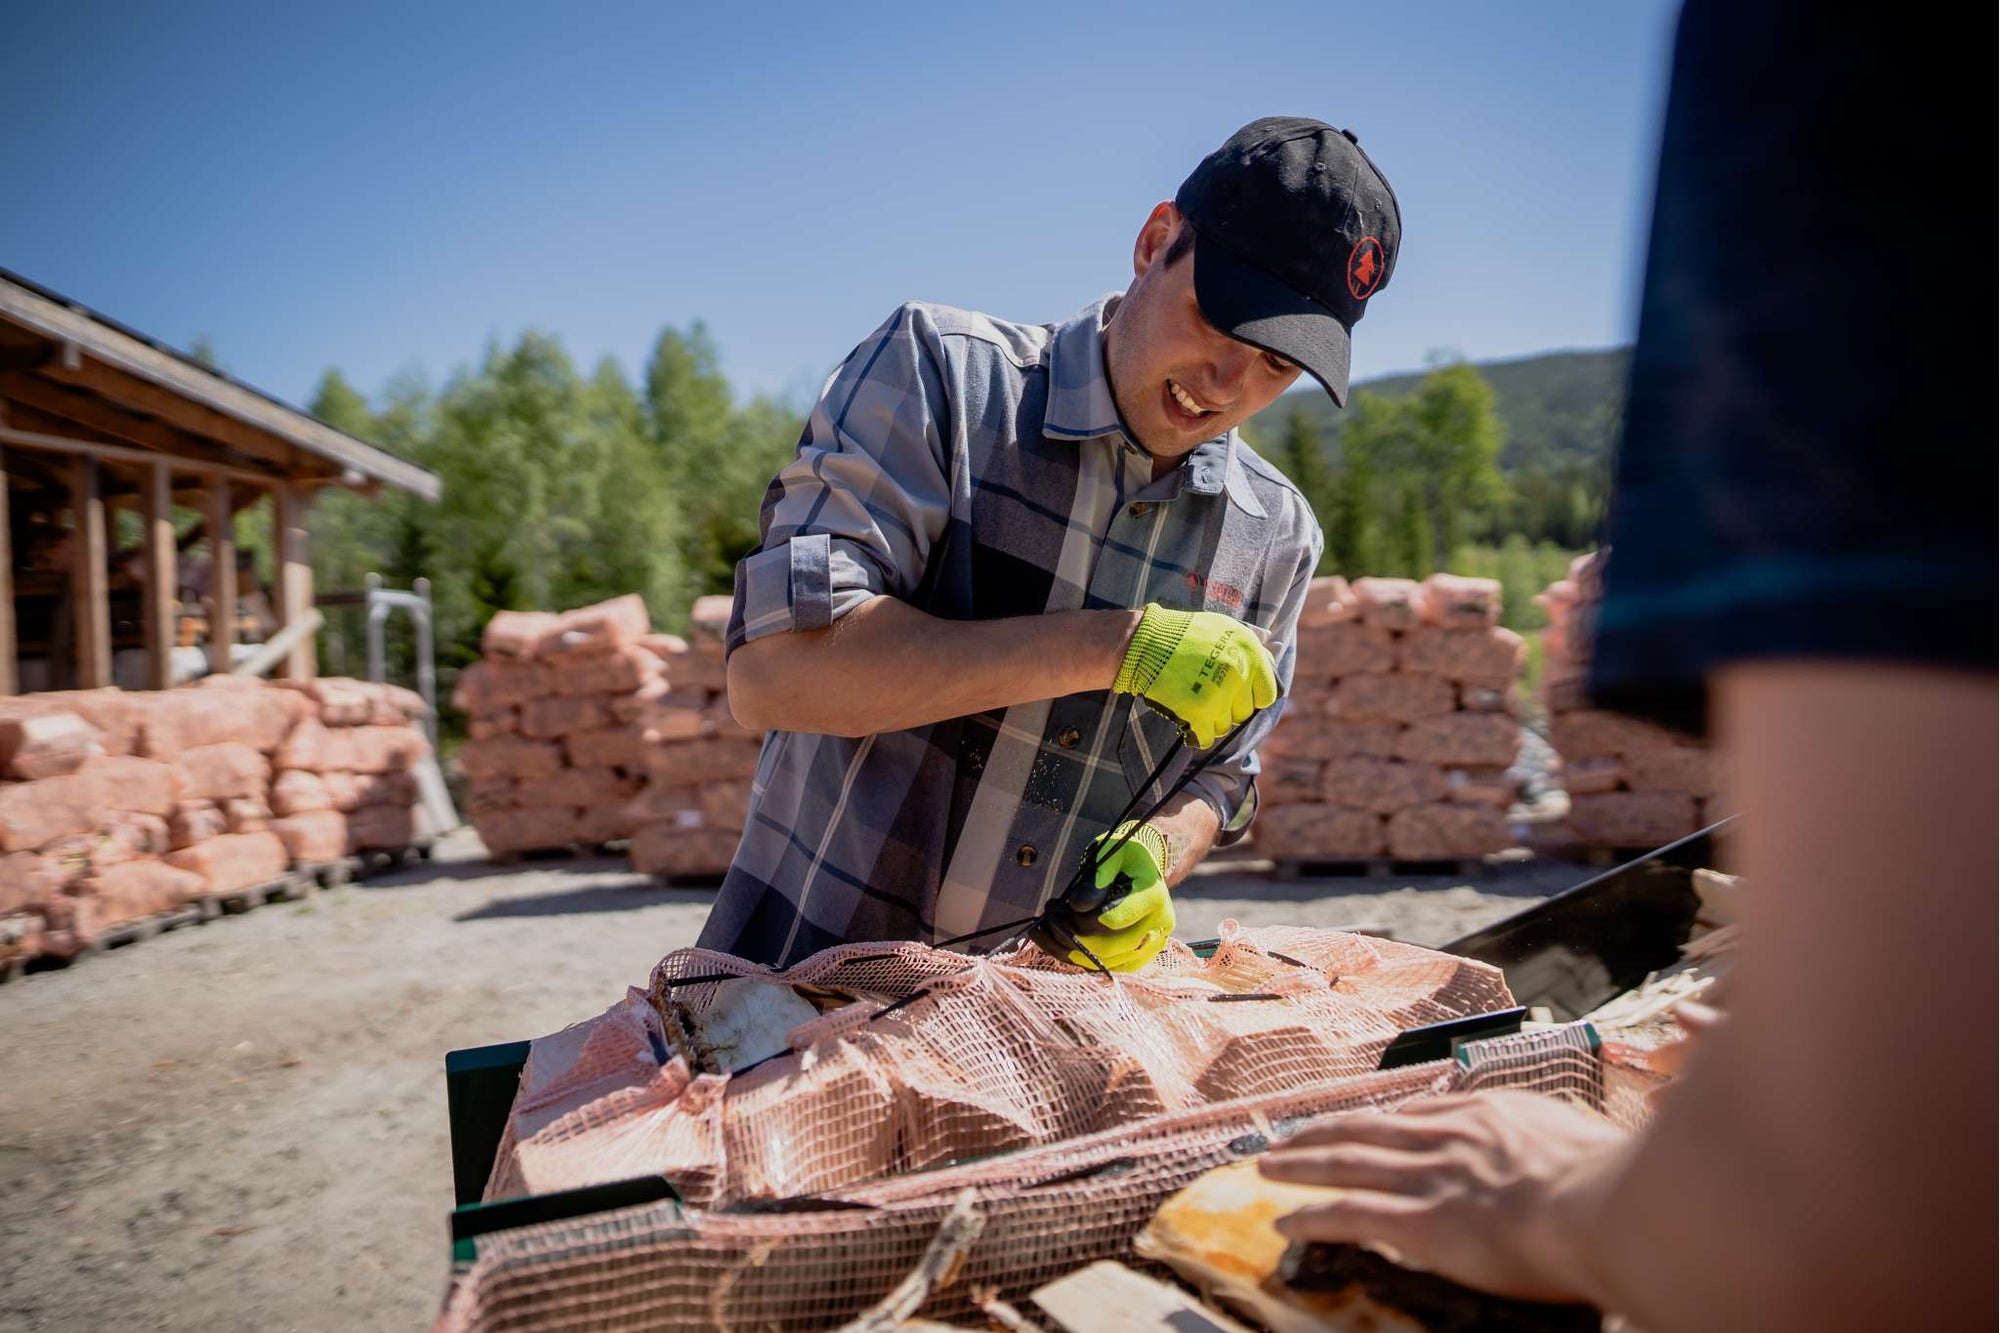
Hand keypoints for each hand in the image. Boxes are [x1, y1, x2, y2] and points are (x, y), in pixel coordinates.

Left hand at [1044, 822, 1175, 971]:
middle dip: (1069, 938)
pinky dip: (1079, 960)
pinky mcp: (1140, 959)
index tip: (1058, 908)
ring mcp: (1151, 947)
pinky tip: (1058, 944)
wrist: (1144, 869)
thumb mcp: (1111, 854)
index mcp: (1153, 898)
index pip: (1112, 920)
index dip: (1079, 920)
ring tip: (1044, 932)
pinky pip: (1107, 968)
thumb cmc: (1125, 857)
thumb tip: (1078, 906)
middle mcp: (1158, 927)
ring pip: (1104, 963)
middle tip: (1046, 921)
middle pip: (1108, 948)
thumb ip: (1096, 878)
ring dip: (1067, 952)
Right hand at [1114, 604, 1277, 747]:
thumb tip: (1269, 664)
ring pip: (1225, 726)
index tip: (1238, 696)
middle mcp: (1240, 674)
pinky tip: (1190, 725)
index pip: (1267, 695)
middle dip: (1229, 709)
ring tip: (1196, 705)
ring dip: (1211, 720)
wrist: (1147, 641)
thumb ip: (1250, 649)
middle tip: (1211, 698)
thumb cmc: (1186, 634)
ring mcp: (1220, 695)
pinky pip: (1206, 737)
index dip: (1252, 697)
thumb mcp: (1227, 629)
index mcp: (1250, 653)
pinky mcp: (1198, 712)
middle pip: (1244, 712)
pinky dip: (1198, 735)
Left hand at [1257, 1091, 1625, 1305]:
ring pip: (1348, 1163)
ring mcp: (1432, 1176)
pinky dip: (1313, 1214)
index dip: (1381, 1120)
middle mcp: (1451, 1136)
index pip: (1422, 1114)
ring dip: (1301, 1164)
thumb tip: (1565, 1145)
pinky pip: (1352, 1214)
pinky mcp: (1422, 1221)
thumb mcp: (1585, 1140)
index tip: (1358, 1123)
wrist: (1607, 1206)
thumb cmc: (1617, 1183)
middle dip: (1322, 1132)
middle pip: (1369, 1128)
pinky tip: (1285, 1219)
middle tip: (1285, 1138)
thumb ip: (1558, 1140)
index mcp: (1492, 1116)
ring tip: (1266, 1167)